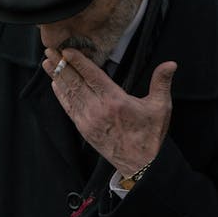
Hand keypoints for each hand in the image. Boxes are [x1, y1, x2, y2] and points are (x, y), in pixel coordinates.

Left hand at [42, 47, 176, 176]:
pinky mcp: (84, 130)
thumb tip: (171, 64)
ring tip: (47, 63)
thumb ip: (162, 83)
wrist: (141, 165)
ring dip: (57, 78)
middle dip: (61, 66)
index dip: (78, 62)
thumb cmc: (150, 136)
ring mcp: (89, 121)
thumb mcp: (161, 107)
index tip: (67, 50)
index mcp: (115, 101)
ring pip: (69, 94)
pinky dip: (61, 95)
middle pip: (75, 82)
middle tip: (50, 51)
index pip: (92, 76)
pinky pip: (69, 109)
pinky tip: (55, 85)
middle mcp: (98, 110)